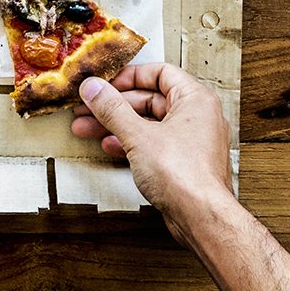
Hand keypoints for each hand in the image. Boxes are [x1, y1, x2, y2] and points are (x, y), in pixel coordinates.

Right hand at [72, 64, 234, 243]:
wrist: (202, 218)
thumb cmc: (185, 176)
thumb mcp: (139, 135)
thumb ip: (112, 109)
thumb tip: (94, 88)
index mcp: (195, 99)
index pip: (160, 72)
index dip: (129, 76)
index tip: (105, 83)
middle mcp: (197, 116)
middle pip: (150, 99)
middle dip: (115, 105)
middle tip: (88, 107)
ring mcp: (191, 141)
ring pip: (148, 123)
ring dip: (117, 125)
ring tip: (87, 128)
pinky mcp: (183, 163)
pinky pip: (153, 144)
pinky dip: (130, 143)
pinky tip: (109, 145)